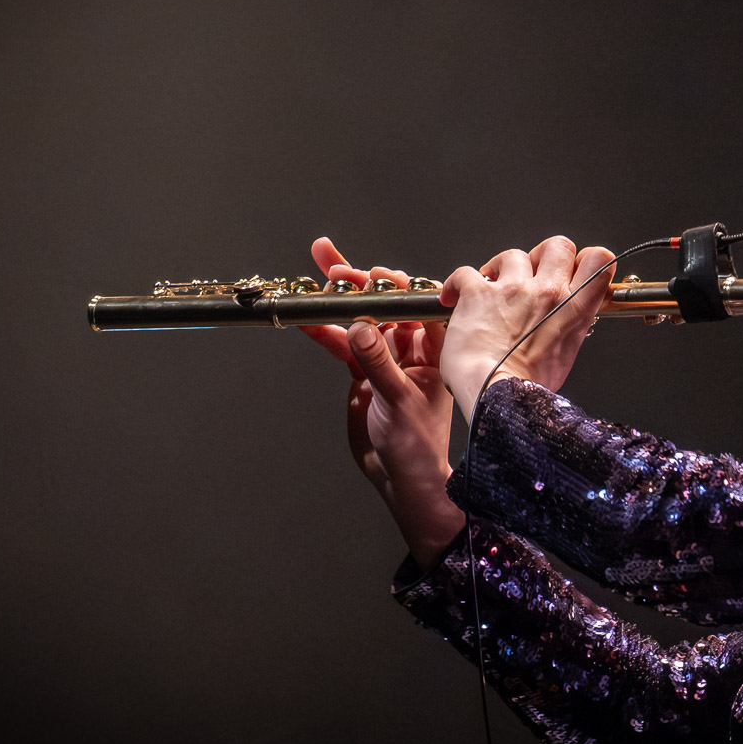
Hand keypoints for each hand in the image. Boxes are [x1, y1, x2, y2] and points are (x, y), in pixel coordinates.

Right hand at [302, 237, 462, 567]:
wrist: (401, 476)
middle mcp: (412, 347)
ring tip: (320, 271)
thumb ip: (378, 363)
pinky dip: (325, 330)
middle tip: (334, 267)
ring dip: (340, 298)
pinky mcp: (363, 370)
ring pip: (361, 319)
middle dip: (361, 284)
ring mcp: (386, 357)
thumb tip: (360, 327)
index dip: (394, 287)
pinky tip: (306, 317)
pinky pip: (343, 343)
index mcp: (436, 349)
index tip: (372, 275)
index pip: (416, 307)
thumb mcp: (399, 401)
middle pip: (385, 305)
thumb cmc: (418, 443)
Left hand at [439, 236, 615, 422]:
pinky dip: (458, 284)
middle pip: (558, 245)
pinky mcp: (479, 293)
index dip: (586, 259)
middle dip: (544, 255)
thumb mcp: (565, 355)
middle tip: (532, 273)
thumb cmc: (528, 386)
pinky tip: (455, 297)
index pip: (599, 260)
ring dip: (502, 267)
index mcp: (574, 309)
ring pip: (514, 254)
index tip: (574, 269)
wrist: (497, 395)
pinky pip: (466, 272)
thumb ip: (567, 328)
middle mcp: (547, 292)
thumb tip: (564, 321)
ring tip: (492, 285)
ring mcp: (513, 289)